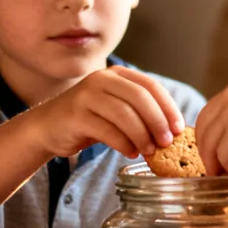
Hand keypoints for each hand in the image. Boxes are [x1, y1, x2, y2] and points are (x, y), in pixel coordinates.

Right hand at [29, 66, 183, 158]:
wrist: (49, 127)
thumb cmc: (90, 120)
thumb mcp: (117, 110)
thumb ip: (141, 114)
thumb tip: (174, 132)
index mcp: (117, 75)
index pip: (150, 86)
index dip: (168, 107)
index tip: (179, 128)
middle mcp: (101, 79)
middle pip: (139, 97)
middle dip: (157, 121)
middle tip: (167, 142)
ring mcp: (86, 95)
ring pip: (124, 114)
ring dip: (142, 135)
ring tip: (150, 151)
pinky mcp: (76, 115)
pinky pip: (107, 130)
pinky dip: (123, 143)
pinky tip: (131, 152)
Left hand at [195, 78, 227, 174]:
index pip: (211, 111)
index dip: (210, 131)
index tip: (214, 146)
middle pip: (203, 126)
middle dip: (206, 148)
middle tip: (213, 165)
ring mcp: (227, 116)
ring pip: (209, 143)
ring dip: (214, 161)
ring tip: (223, 174)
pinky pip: (221, 155)